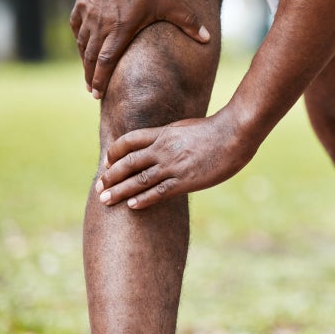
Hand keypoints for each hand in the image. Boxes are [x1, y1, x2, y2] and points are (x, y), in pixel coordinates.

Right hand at [72, 0, 209, 98]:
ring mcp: (89, 14)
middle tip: (92, 92)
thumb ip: (189, 22)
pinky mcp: (81, 4)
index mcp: (121, 29)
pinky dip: (79, 40)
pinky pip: (76, 27)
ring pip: (82, 44)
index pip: (107, 61)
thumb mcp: (170, 2)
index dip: (101, 79)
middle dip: (91, 77)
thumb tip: (208, 39)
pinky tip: (82, 47)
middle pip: (91, 58)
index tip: (98, 94)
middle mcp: (101, 25)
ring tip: (87, 76)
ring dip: (84, 62)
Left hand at [96, 110, 257, 208]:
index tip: (107, 162)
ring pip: (138, 179)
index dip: (114, 152)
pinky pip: (159, 191)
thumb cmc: (218, 130)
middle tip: (99, 187)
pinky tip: (132, 206)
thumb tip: (166, 143)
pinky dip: (143, 199)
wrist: (235, 133)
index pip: (129, 141)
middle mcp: (163, 148)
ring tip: (105, 201)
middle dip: (110, 176)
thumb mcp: (188, 127)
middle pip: (127, 162)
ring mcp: (173, 165)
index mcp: (164, 132)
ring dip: (119, 191)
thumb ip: (173, 137)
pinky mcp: (185, 180)